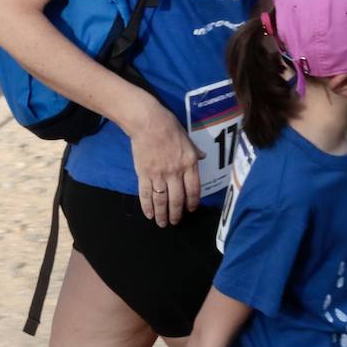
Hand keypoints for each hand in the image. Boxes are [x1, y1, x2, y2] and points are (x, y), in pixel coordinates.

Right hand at [127, 98, 203, 226]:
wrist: (148, 123)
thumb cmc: (170, 128)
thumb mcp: (188, 139)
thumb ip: (195, 152)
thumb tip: (202, 157)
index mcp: (189, 164)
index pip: (193, 189)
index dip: (192, 202)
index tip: (190, 210)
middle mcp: (175, 172)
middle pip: (177, 199)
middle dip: (176, 213)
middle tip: (175, 222)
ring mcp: (159, 175)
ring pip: (161, 200)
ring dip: (162, 214)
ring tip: (162, 223)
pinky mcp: (144, 175)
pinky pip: (146, 195)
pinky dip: (147, 206)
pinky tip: (149, 214)